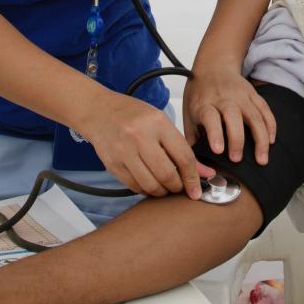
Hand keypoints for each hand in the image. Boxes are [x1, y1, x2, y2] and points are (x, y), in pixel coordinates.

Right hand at [81, 92, 202, 198]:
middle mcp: (140, 136)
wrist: (99, 111)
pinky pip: (134, 186)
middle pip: (167, 174)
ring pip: (150, 184)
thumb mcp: (161, 123)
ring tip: (165, 186)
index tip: (196, 190)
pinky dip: (146, 190)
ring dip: (162, 191)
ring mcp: (124, 151)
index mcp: (158, 123)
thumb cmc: (133, 115)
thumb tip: (204, 172)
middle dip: (177, 187)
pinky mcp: (113, 164)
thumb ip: (182, 148)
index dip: (193, 177)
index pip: (183, 157)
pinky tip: (149, 184)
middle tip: (179, 187)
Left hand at [184, 69, 275, 164]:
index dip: (215, 133)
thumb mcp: (188, 113)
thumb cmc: (199, 95)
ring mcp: (241, 95)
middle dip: (237, 139)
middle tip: (237, 159)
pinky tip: (271, 142)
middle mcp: (223, 98)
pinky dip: (271, 126)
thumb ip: (192, 138)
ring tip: (261, 159)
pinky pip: (266, 110)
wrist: (213, 66)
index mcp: (204, 104)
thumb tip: (194, 166)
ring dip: (260, 138)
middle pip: (233, 116)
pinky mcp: (253, 94)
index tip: (218, 150)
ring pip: (254, 115)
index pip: (210, 117)